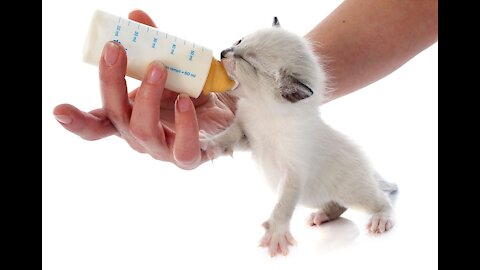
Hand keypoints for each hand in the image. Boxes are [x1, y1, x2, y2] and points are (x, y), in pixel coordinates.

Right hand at [53, 10, 235, 168]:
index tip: (59, 110)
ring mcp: (162, 149)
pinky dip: (183, 124)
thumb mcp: (170, 64)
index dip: (77, 121)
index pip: (96, 125)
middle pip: (116, 116)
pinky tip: (186, 102)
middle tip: (116, 48)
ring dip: (147, 96)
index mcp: (128, 117)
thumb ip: (153, 44)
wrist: (226, 110)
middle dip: (111, 81)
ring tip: (158, 68)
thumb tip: (136, 17)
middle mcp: (139, 136)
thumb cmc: (190, 90)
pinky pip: (183, 147)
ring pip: (143, 130)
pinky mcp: (188, 156)